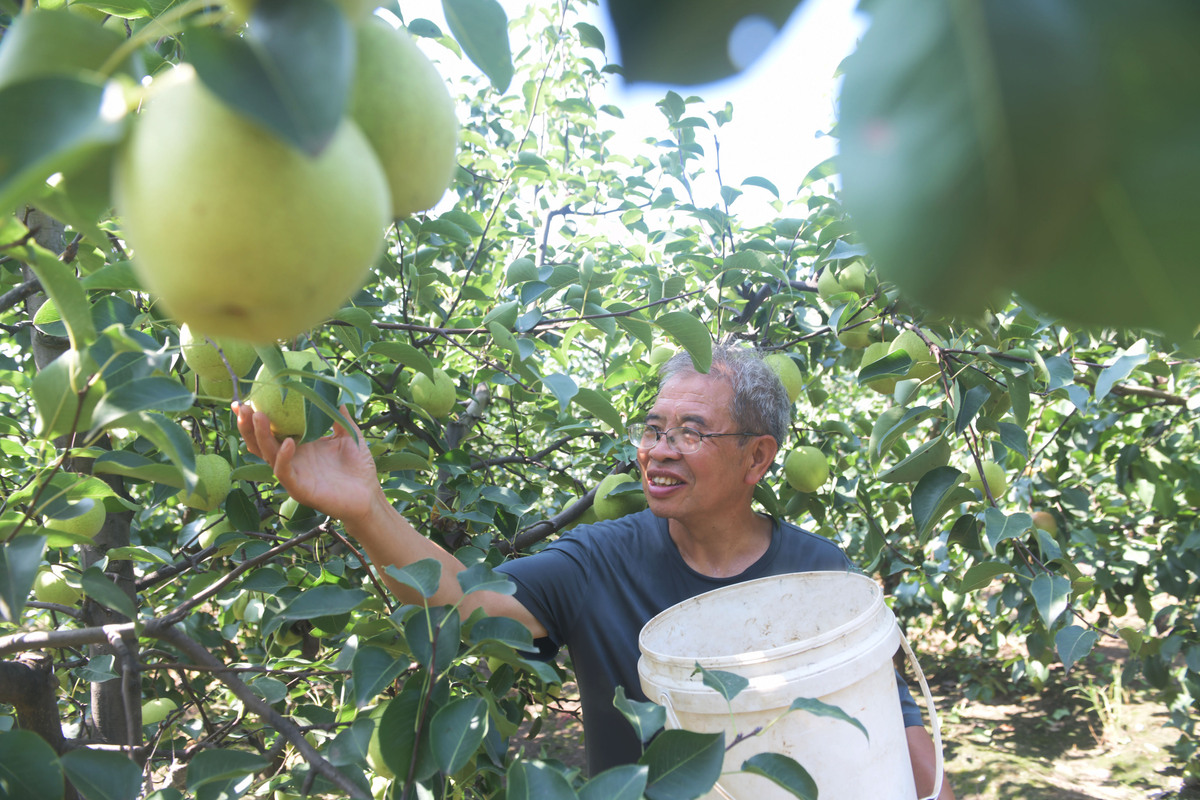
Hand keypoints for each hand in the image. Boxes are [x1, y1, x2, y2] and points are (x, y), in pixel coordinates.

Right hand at [234, 402, 383, 525]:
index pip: (272, 429)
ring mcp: (293, 474)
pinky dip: (284, 457)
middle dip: (248, 425)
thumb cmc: (358, 469)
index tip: (245, 400)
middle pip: (260, 442)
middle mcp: (291, 459)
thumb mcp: (350, 437)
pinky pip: (285, 472)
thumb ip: (340, 418)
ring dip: (260, 436)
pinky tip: (289, 442)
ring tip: (258, 416)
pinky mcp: (299, 488)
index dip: (256, 416)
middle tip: (242, 406)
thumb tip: (336, 397)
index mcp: (299, 445)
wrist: (369, 495)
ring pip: (267, 455)